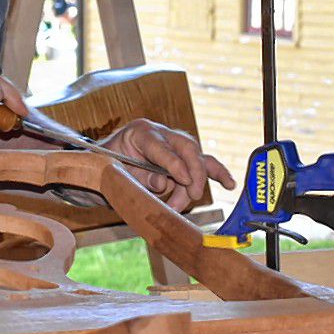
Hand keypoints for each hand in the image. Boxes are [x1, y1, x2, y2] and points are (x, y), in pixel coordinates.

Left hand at [99, 119, 235, 211]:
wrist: (104, 164)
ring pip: (196, 156)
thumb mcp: (116, 174)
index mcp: (139, 133)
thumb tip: (163, 183)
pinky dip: (215, 173)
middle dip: (193, 172)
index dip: (173, 164)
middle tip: (192, 195)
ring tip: (191, 200)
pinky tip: (229, 183)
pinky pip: (201, 163)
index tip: (184, 181)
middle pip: (185, 148)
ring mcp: (173, 143)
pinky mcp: (181, 157)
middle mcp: (160, 133)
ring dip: (199, 180)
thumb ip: (137, 178)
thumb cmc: (107, 168)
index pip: (160, 147)